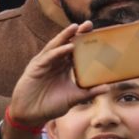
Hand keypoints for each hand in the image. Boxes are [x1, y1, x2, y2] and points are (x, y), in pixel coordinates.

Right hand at [1, 23, 94, 138]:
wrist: (31, 114)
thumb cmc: (50, 105)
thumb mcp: (74, 98)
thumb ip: (89, 93)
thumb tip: (107, 87)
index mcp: (64, 67)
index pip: (76, 51)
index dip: (85, 42)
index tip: (98, 34)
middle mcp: (55, 62)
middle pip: (67, 44)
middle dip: (77, 34)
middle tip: (89, 24)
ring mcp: (45, 63)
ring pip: (56, 46)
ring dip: (65, 36)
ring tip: (76, 28)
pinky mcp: (36, 67)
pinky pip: (48, 57)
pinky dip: (58, 51)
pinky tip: (68, 47)